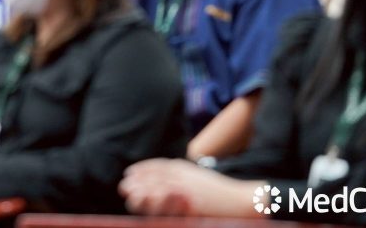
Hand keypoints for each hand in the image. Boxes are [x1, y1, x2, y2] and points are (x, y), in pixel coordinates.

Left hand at [119, 158, 258, 217]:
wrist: (242, 199)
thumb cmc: (221, 193)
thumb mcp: (198, 179)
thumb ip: (183, 178)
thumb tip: (169, 183)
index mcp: (184, 168)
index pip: (158, 165)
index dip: (142, 169)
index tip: (129, 173)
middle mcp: (183, 174)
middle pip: (154, 175)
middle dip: (138, 180)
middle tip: (123, 186)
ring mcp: (186, 186)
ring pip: (157, 185)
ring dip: (141, 189)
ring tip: (128, 193)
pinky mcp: (191, 198)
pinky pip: (168, 197)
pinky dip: (154, 197)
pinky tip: (145, 200)